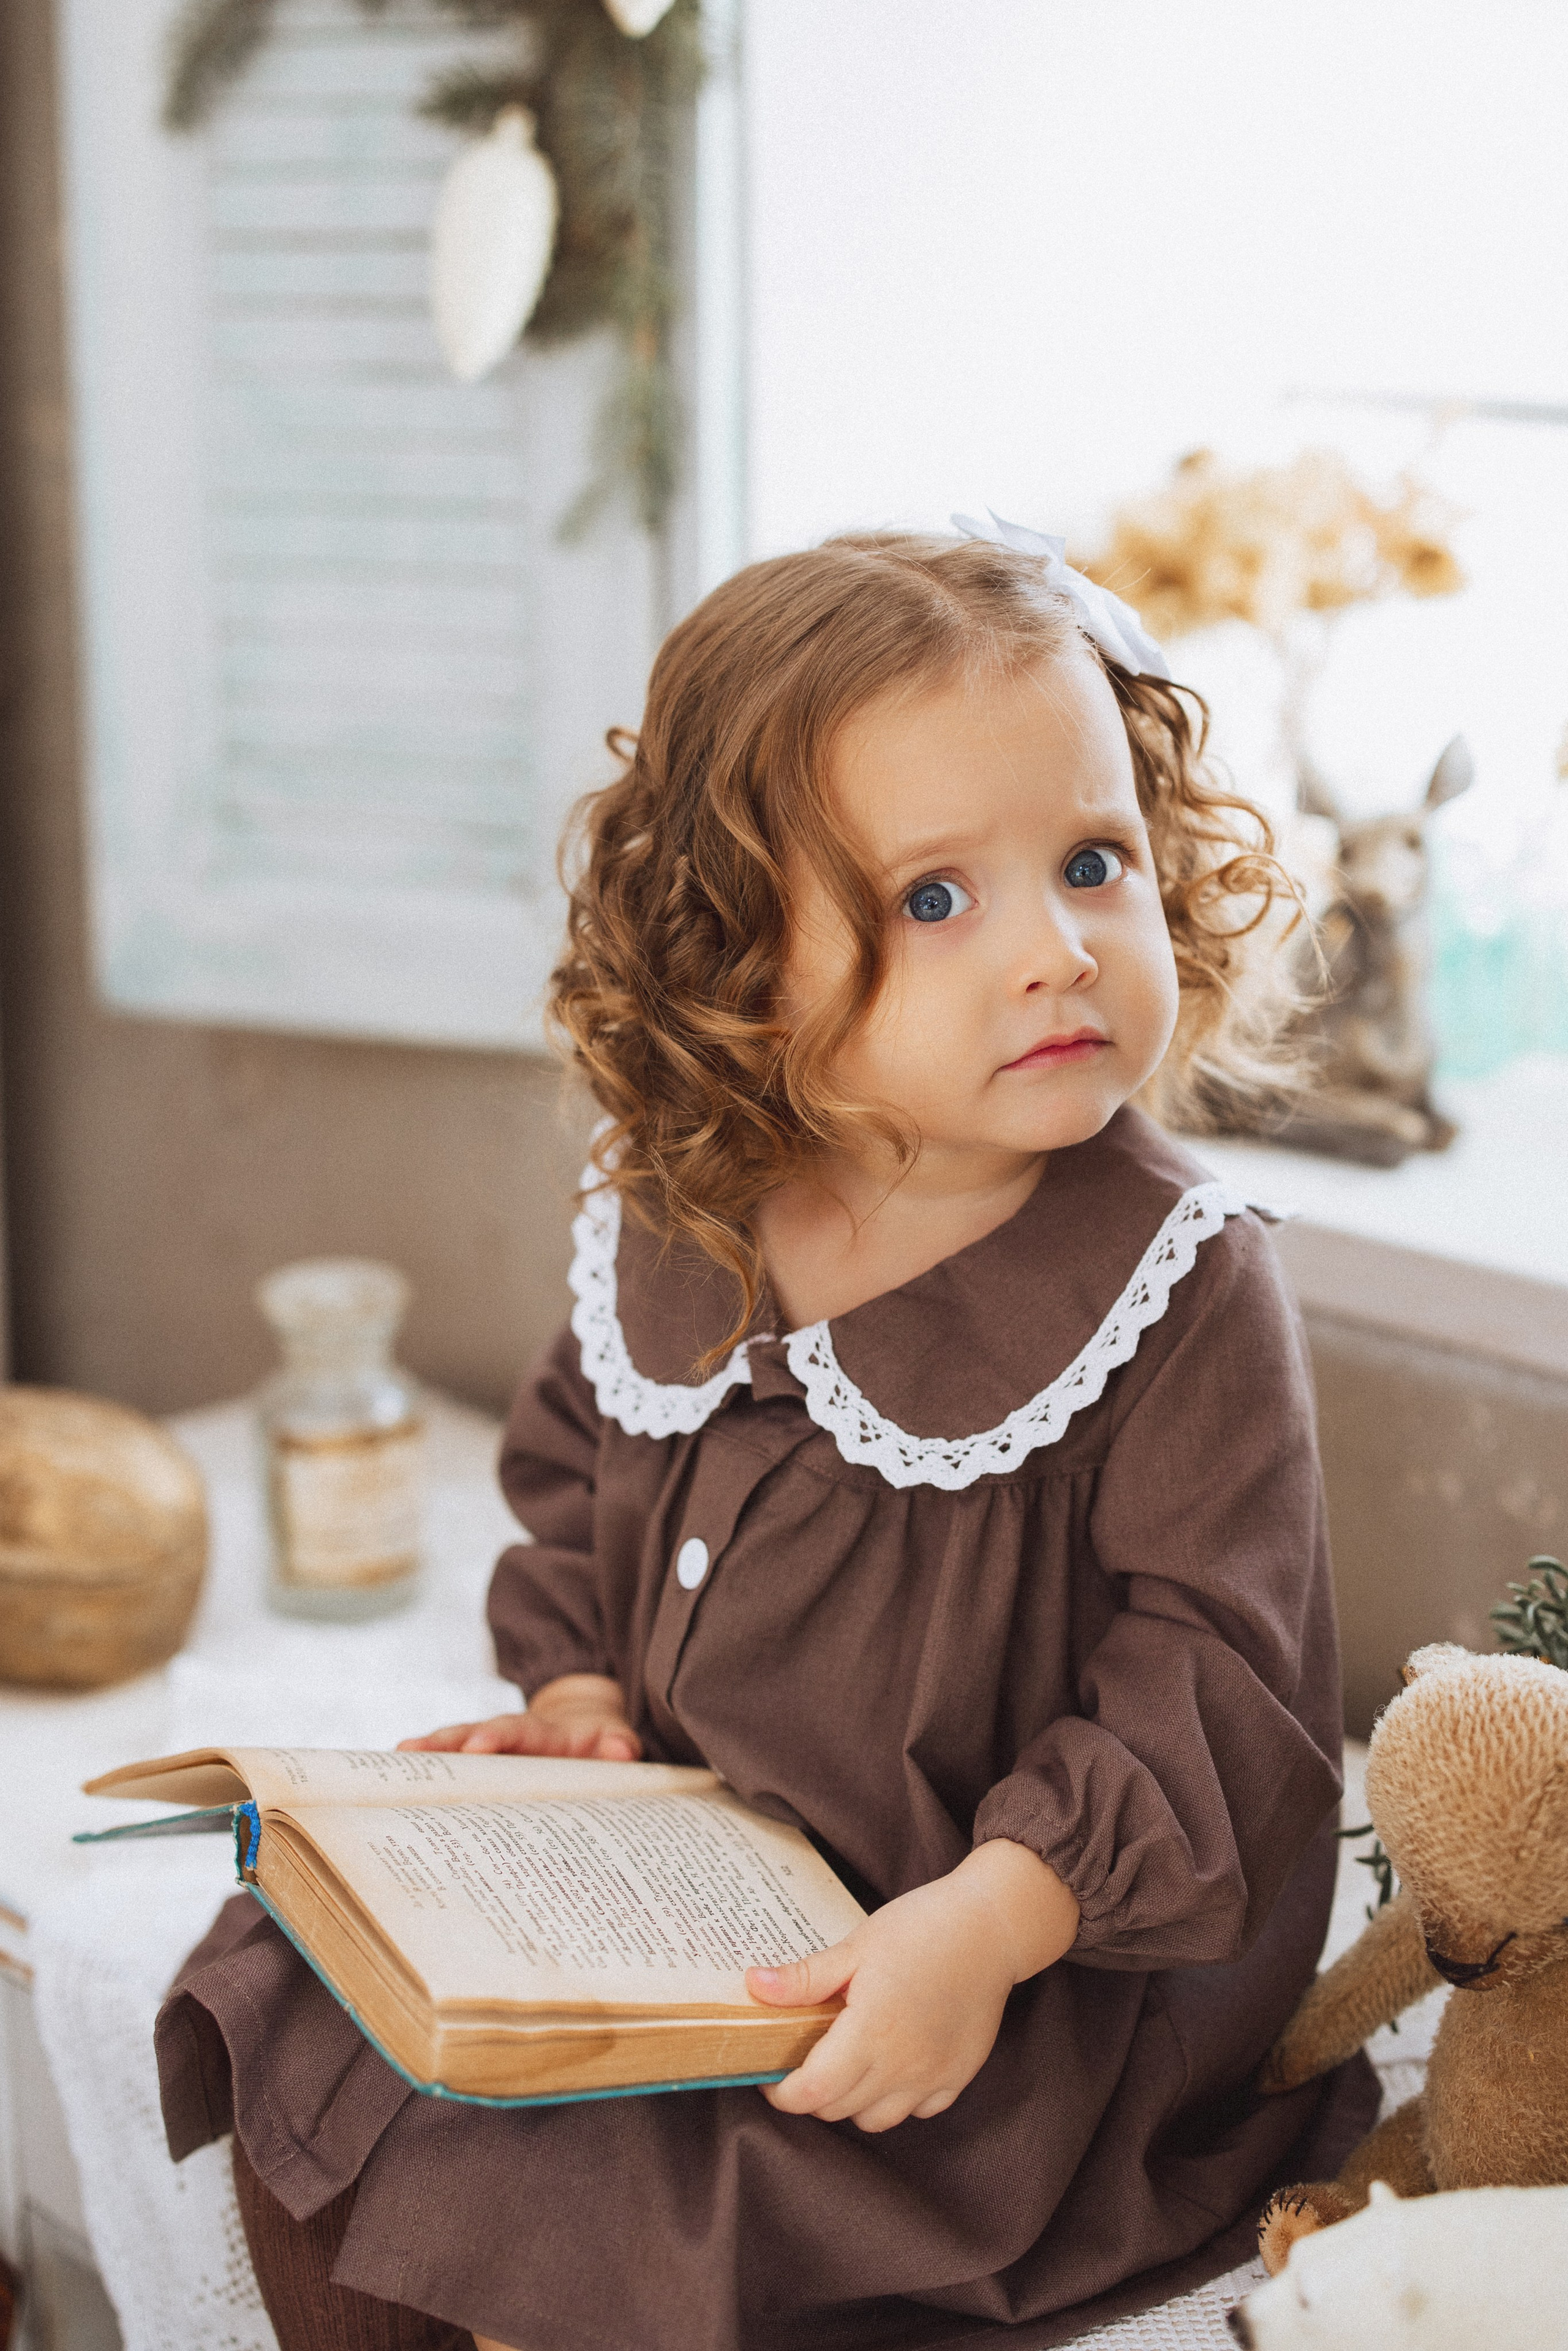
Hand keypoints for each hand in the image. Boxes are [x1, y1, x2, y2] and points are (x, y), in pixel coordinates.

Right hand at [397, 1673, 641, 1760]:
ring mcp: (491, 1744)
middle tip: (417, 1750)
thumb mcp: (615, 1740)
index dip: (498, 1737)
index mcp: (544, 1732)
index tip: (477, 1745)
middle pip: (474, 1732)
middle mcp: (511, 1733)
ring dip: (429, 1749)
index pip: (518, 1731)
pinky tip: (393, 1769)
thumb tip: (623, 1750)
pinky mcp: (480, 1757)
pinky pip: (450, 1759)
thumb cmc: (599, 1741)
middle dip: (448, 1741)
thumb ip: (619, 1744)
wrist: (584, 1724)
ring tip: (398, 1754)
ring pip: (455, 1742)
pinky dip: (425, 1762)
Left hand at [746, 1839, 1078, 2132]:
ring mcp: (932, 2077)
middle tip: (802, 2057)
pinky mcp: (957, 2077)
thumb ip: (806, 1978)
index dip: (781, 2093)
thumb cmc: (921, 1928)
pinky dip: (894, 2099)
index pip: (811, 2093)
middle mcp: (902, 2065)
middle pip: (836, 2109)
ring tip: (846, 2061)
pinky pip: (916, 2111)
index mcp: (870, 2032)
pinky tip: (889, 2063)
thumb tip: (754, 1985)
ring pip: (874, 2120)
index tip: (769, 2073)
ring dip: (850, 2101)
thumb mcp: (857, 1946)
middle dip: (810, 2093)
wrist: (992, 1927)